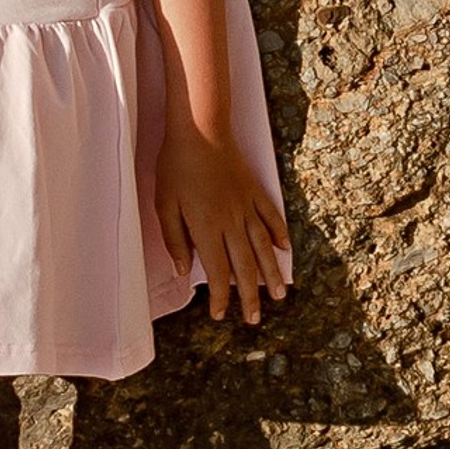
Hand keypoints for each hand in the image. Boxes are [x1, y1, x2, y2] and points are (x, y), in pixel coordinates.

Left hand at [157, 122, 292, 328]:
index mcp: (207, 228)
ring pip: (263, 247)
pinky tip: (285, 248)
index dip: (220, 297)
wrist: (200, 128)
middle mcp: (231, 222)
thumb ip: (175, 240)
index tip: (219, 314)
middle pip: (245, 266)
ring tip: (279, 295)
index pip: (218, 272)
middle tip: (255, 320)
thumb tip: (184, 271)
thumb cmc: (176, 166)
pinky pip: (270, 216)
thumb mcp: (164, 205)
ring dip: (271, 273)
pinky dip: (279, 233)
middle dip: (250, 296)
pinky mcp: (254, 190)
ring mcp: (247, 206)